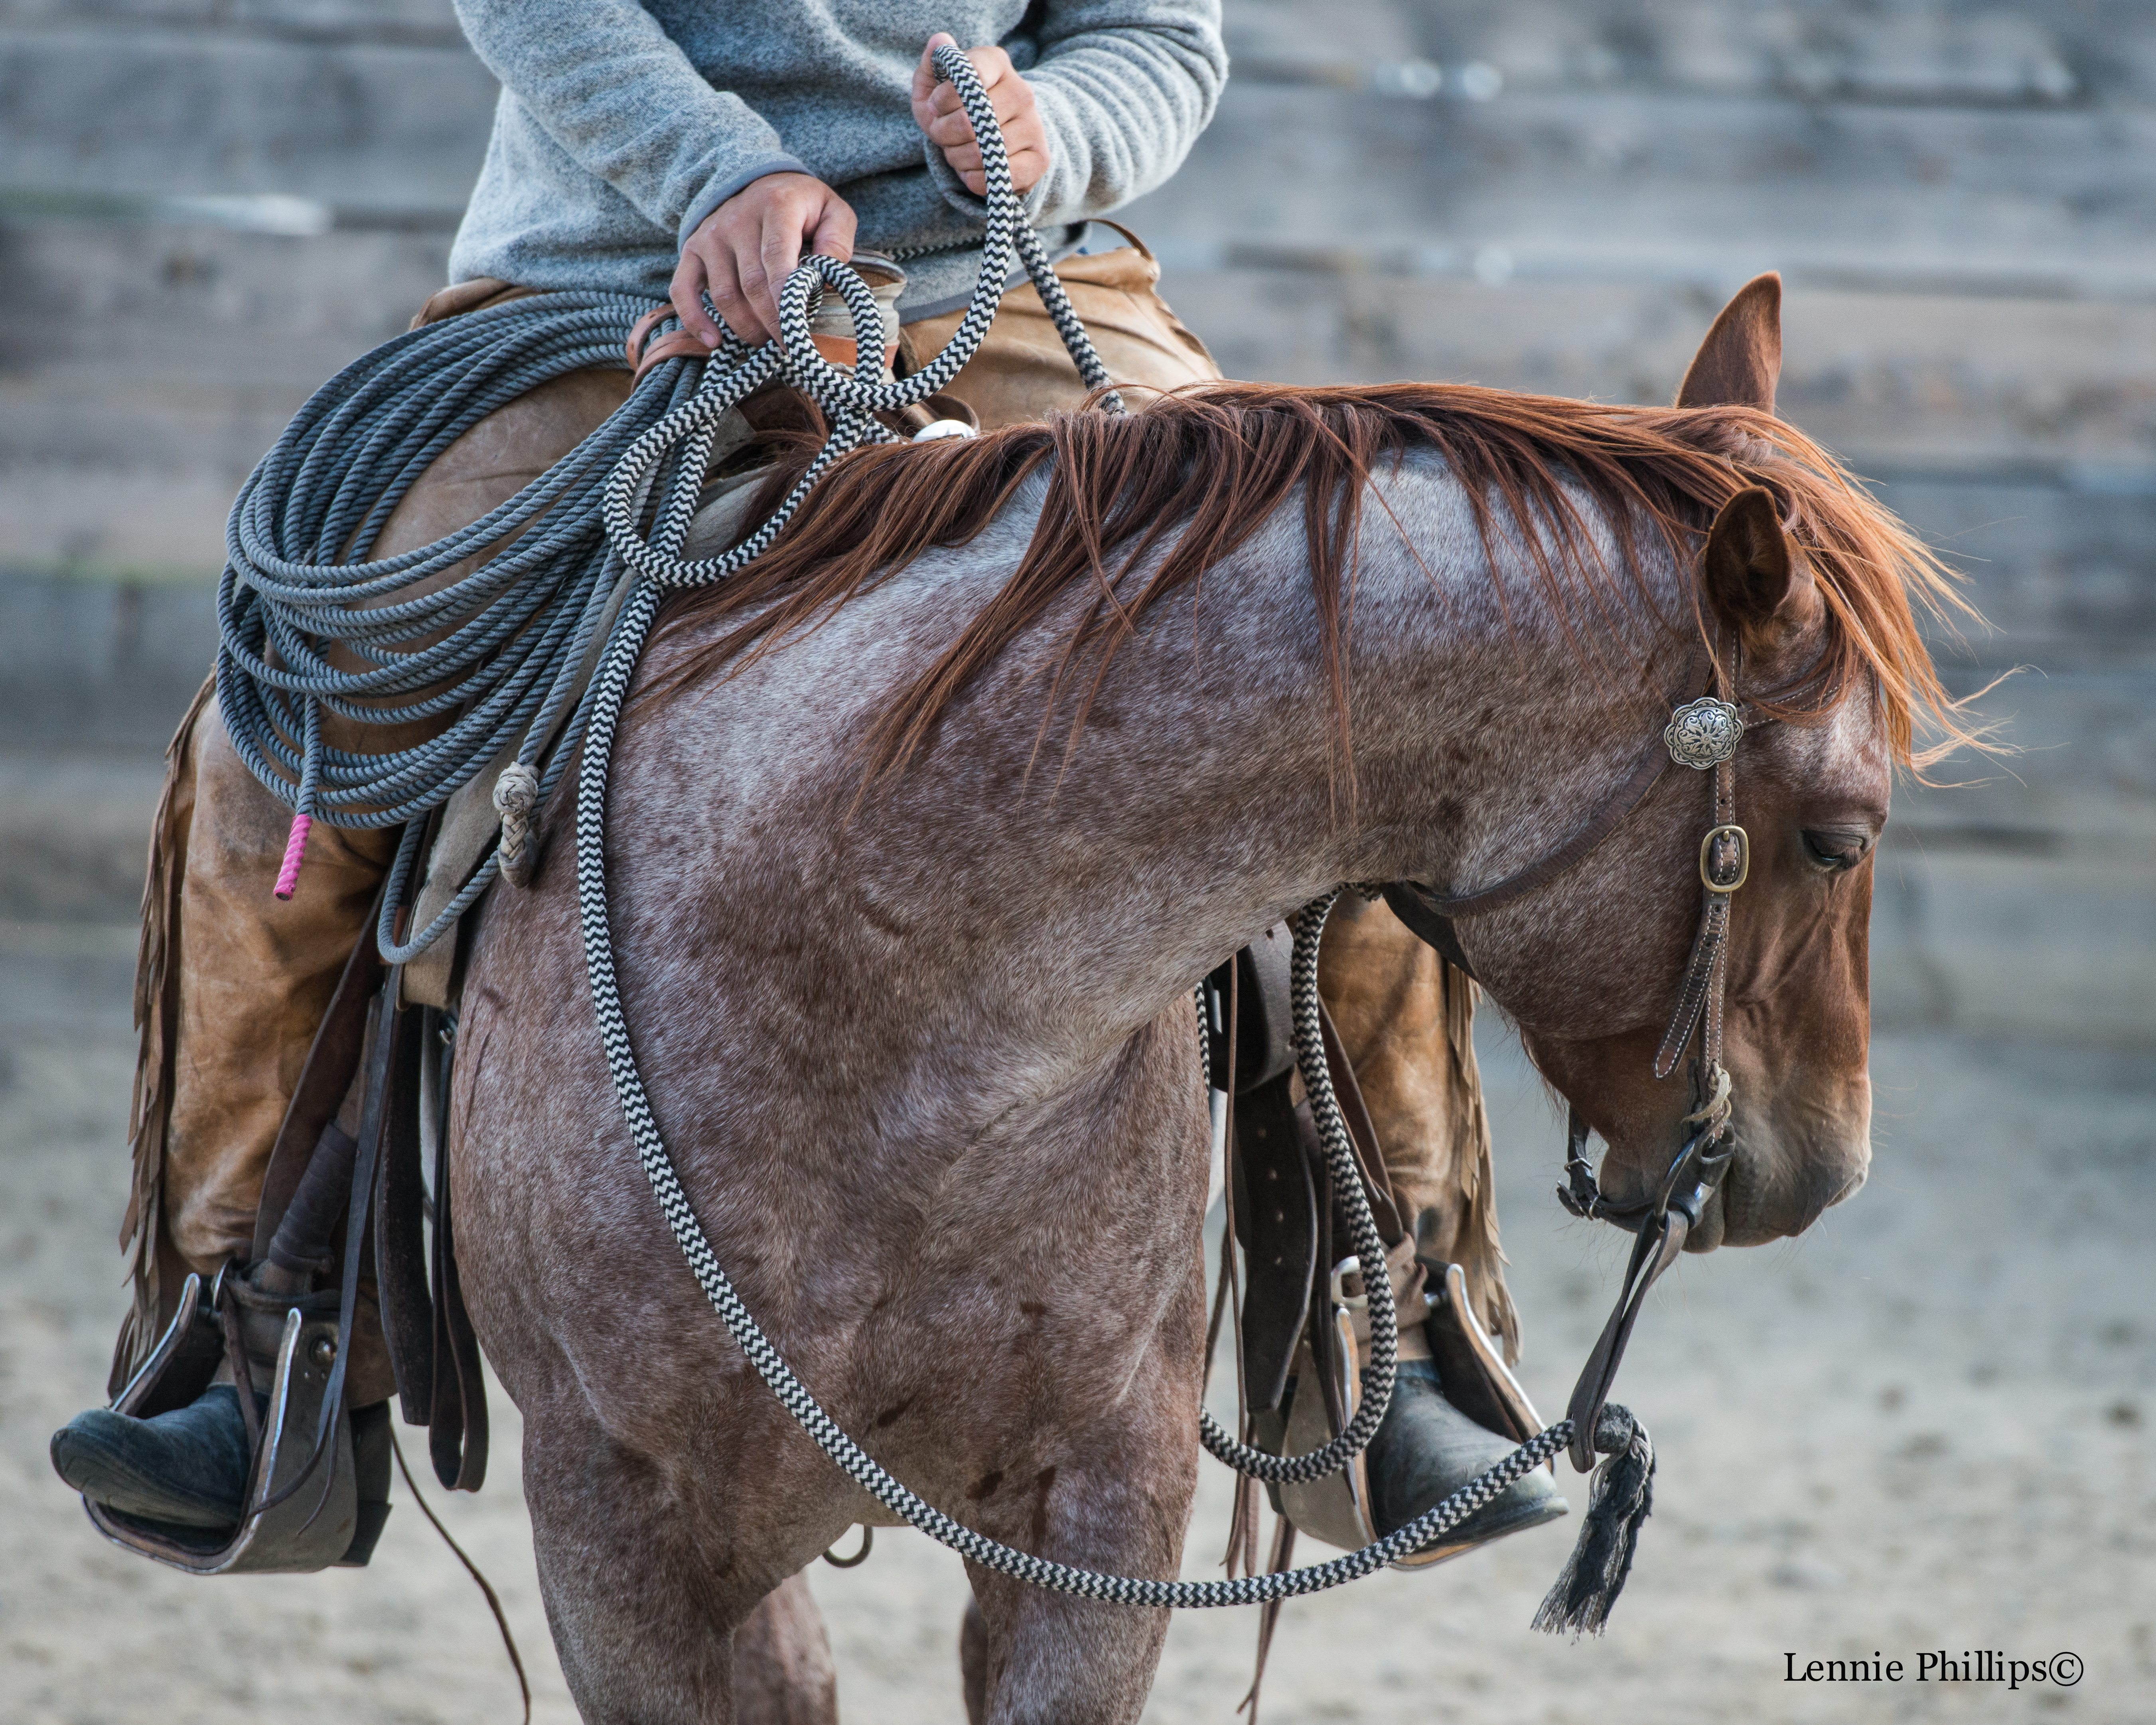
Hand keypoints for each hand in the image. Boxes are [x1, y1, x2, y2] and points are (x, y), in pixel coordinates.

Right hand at [672, 172, 856, 346]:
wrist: (763, 180)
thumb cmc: (804, 206)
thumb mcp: (834, 212)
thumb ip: (837, 241)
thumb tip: (827, 277)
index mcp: (776, 206)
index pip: (776, 260)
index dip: (784, 300)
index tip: (797, 329)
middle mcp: (738, 219)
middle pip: (752, 285)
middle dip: (772, 323)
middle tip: (789, 345)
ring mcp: (712, 235)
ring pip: (724, 295)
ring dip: (746, 327)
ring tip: (767, 342)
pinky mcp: (693, 248)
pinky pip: (683, 289)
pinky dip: (695, 319)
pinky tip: (715, 341)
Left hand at [911, 33, 1049, 196]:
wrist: (994, 136)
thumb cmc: (956, 108)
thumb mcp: (935, 84)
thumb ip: (933, 63)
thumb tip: (939, 41)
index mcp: (996, 63)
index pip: (969, 77)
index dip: (943, 99)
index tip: (934, 107)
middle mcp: (1021, 91)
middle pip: (969, 121)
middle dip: (944, 135)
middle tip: (943, 136)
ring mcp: (1034, 125)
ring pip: (981, 153)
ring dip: (957, 159)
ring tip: (958, 152)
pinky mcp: (1040, 158)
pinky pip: (997, 177)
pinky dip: (975, 180)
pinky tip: (973, 170)